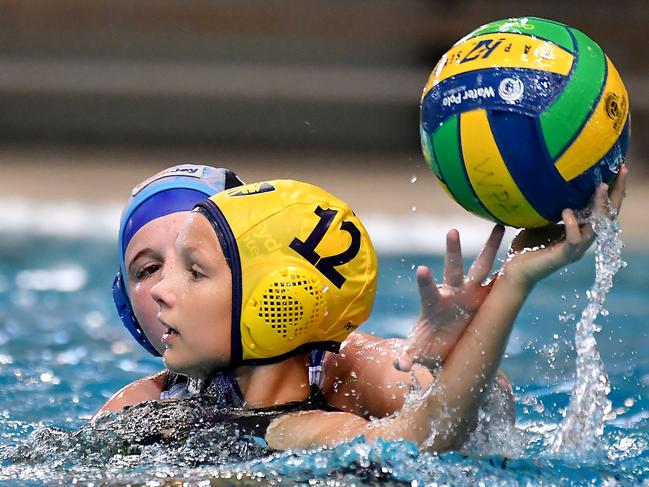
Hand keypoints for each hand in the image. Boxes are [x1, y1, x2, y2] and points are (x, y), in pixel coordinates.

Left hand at [394, 225, 504, 371]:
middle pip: (453, 269)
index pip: (427, 291)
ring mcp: (469, 293)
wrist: (444, 346)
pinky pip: (499, 281)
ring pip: (480, 267)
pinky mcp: (485, 298)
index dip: (425, 281)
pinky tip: (523, 251)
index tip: (422, 269)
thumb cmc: (428, 347)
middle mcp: (452, 294)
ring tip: (498, 226)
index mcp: (434, 305)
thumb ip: (408, 357)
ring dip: (489, 248)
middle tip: (452, 231)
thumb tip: (400, 365)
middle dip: (453, 251)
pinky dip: (510, 269)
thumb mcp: (418, 353)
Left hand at [503, 165, 627, 288]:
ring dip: (600, 207)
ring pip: (596, 228)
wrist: (515, 271)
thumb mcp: (541, 221)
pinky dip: (572, 225)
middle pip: (608, 217)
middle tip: (621, 172)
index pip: (603, 210)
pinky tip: (567, 211)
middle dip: (616, 194)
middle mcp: (582, 240)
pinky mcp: (562, 257)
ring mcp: (574, 250)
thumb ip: (551, 207)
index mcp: (580, 231)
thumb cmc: (527, 247)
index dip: (613, 191)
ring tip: (601, 187)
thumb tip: (551, 182)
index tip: (618, 168)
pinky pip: (573, 241)